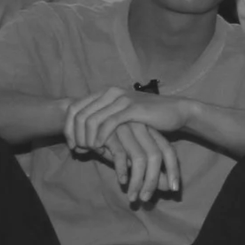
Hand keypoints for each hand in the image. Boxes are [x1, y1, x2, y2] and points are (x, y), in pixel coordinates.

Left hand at [66, 86, 187, 154]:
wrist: (176, 112)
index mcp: (105, 92)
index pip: (74, 108)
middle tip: (78, 151)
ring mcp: (122, 99)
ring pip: (91, 120)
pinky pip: (109, 124)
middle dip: (74, 135)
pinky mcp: (133, 109)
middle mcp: (111, 92)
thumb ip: (103, 121)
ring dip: (86, 139)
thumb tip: (80, 137)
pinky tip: (99, 148)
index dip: (68, 128)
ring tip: (89, 151)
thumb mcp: (122, 116)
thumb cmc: (149, 117)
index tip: (72, 145)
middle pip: (78, 114)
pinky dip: (100, 137)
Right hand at [101, 120, 178, 206]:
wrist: (88, 128)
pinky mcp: (110, 132)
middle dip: (153, 180)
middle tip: (146, 199)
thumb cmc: (116, 145)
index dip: (173, 170)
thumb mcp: (134, 158)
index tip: (174, 189)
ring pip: (139, 158)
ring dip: (137, 181)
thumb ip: (152, 170)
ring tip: (133, 197)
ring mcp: (127, 129)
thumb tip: (169, 187)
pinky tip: (122, 182)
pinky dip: (122, 170)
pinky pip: (120, 154)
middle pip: (156, 156)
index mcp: (151, 132)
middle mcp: (142, 129)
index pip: (169, 151)